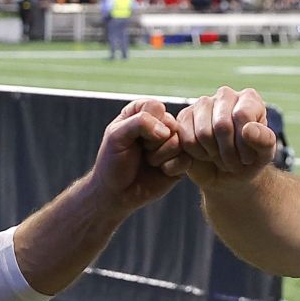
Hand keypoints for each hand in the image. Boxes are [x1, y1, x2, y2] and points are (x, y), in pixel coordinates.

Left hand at [89, 98, 185, 213]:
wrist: (116, 193)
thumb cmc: (113, 162)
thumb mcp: (117, 135)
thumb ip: (139, 122)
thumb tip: (166, 131)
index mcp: (143, 112)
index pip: (155, 107)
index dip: (145, 123)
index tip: (131, 136)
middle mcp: (161, 125)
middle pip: (171, 124)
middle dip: (153, 142)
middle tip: (142, 152)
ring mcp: (173, 143)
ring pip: (180, 142)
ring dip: (160, 156)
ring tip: (149, 162)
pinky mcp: (181, 162)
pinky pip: (186, 159)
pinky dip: (170, 167)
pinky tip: (160, 171)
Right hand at [172, 87, 279, 187]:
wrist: (228, 175)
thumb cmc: (249, 161)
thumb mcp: (264, 155)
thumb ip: (264, 141)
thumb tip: (248, 129)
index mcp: (249, 99)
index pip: (242, 115)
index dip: (244, 144)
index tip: (248, 158)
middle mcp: (225, 95)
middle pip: (222, 125)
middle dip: (228, 153)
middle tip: (233, 163)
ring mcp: (202, 104)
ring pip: (203, 133)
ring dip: (213, 155)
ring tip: (221, 159)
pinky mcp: (184, 117)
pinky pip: (187, 140)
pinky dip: (197, 155)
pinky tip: (205, 155)